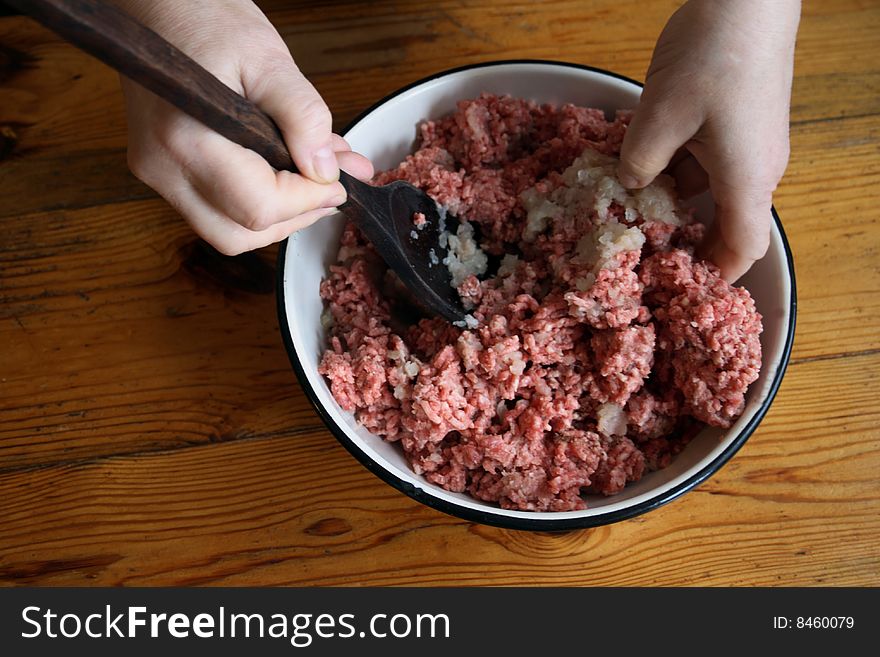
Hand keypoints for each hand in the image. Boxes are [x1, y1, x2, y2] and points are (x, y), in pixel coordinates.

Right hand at [115, 0, 372, 254]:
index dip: (308, 202)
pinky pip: (213, 208)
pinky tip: (283, 174)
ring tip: (314, 182)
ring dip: (277, 217)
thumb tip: (326, 172)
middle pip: (238, 235)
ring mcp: (157, 173)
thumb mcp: (269, 60)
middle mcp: (164, 167)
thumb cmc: (204, 17)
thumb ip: (304, 118)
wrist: (155, 3)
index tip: (340, 184)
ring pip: (225, 231)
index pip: (259, 207)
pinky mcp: (161, 170)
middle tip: (332, 191)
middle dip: (293, 219)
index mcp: (188, 139)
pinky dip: (254, 202)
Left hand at [619, 0, 799, 280]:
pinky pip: (709, 161)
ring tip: (630, 214)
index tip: (684, 294)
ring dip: (674, 203)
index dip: (715, 277)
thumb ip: (639, 164)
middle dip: (687, 244)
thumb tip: (628, 184)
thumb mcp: (658, 119)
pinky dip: (678, 170)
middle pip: (727, 224)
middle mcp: (757, 169)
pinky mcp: (740, 122)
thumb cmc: (712, 58)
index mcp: (747, 180)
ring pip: (712, 191)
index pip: (741, 250)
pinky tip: (641, 166)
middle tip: (644, 257)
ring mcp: (751, 143)